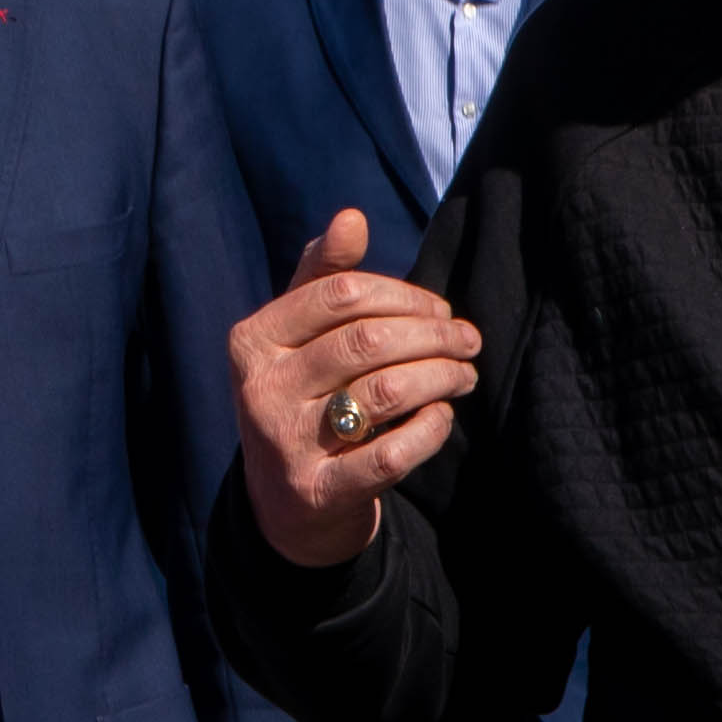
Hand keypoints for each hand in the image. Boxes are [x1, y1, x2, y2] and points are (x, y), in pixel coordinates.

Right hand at [229, 212, 479, 569]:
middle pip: (368, 341)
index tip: (439, 310)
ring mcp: (286, 444)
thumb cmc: (303, 397)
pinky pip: (391, 454)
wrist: (283, 504)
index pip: (343, 294)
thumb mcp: (297, 336)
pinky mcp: (319, 492)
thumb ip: (322, 276)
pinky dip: (430, 430)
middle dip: (433, 335)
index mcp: (253, 340)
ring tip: (465, 374)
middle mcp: (261, 390)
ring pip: (385, 393)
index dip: (405, 296)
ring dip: (441, 377)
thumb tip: (351, 217)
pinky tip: (443, 416)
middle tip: (468, 341)